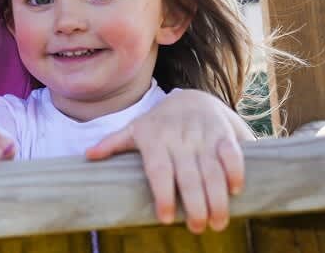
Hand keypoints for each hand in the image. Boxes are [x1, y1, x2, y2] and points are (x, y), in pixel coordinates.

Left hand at [84, 90, 252, 233]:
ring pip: (212, 169)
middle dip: (196, 204)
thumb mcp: (134, 129)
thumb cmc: (158, 122)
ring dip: (218, 197)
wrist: (191, 97)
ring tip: (218, 222)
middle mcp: (180, 139)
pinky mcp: (224, 134)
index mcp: (155, 139)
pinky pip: (232, 152)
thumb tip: (88, 155)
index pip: (159, 170)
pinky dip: (236, 170)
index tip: (166, 218)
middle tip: (198, 228)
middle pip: (189, 175)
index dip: (164, 194)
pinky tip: (236, 190)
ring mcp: (203, 136)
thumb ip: (113, 143)